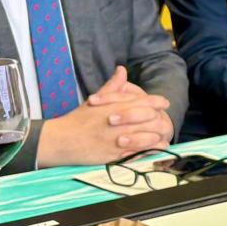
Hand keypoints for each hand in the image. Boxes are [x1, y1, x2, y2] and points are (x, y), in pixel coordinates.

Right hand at [37, 66, 173, 166]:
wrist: (60, 140)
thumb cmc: (77, 120)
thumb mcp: (95, 101)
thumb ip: (112, 87)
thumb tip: (122, 70)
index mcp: (114, 107)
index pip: (142, 102)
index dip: (156, 102)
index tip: (164, 102)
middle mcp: (118, 123)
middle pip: (148, 119)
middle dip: (160, 119)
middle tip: (165, 119)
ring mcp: (117, 140)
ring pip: (145, 137)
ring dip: (157, 136)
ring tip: (164, 136)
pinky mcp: (115, 155)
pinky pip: (137, 153)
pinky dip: (149, 151)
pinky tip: (156, 150)